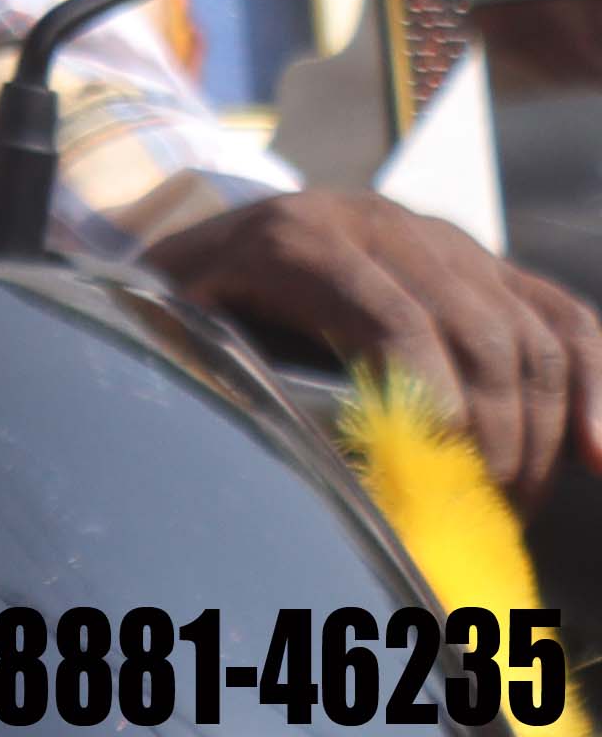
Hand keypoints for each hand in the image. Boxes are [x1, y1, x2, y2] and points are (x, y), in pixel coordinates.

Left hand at [145, 184, 601, 492]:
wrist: (197, 238)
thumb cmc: (185, 307)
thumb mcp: (180, 335)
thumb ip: (230, 380)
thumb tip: (311, 463)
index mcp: (297, 239)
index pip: (399, 325)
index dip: (437, 409)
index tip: (443, 485)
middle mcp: (378, 223)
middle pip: (480, 337)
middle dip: (495, 441)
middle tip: (480, 516)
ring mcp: (438, 236)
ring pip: (529, 334)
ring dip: (538, 432)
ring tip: (509, 506)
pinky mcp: (479, 259)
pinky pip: (559, 314)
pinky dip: (594, 381)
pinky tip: (597, 451)